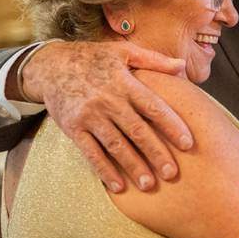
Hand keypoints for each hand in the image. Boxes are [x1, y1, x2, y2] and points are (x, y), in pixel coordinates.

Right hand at [19, 40, 191, 191]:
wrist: (50, 65)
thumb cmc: (93, 58)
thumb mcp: (123, 51)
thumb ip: (154, 60)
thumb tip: (182, 66)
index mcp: (125, 82)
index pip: (153, 107)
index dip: (171, 125)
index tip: (188, 143)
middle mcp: (108, 100)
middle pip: (137, 131)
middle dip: (156, 153)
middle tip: (173, 174)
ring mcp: (89, 116)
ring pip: (116, 145)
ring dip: (133, 166)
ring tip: (149, 185)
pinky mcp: (73, 128)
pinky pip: (91, 152)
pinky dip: (104, 170)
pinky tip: (118, 186)